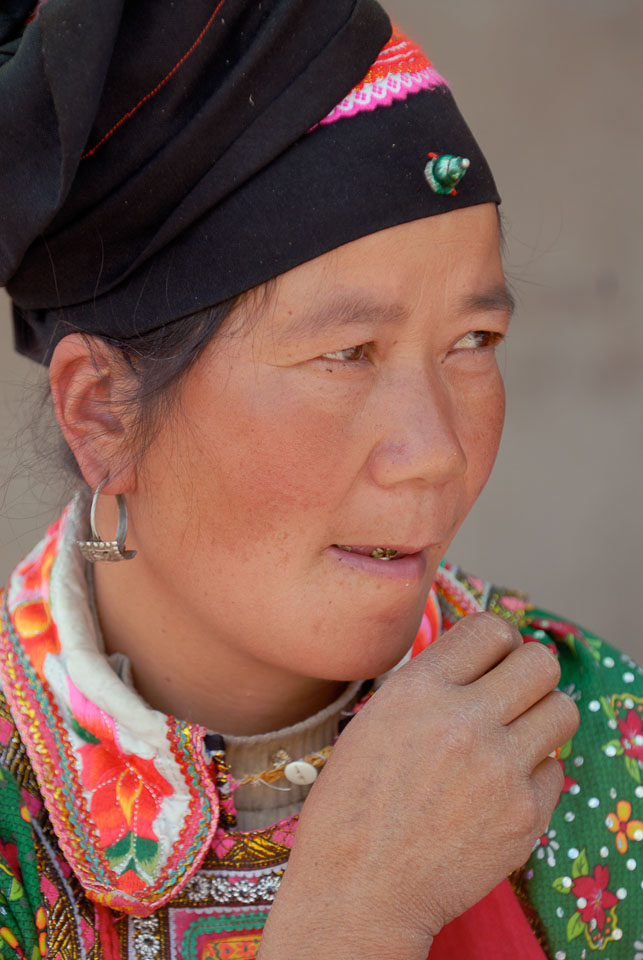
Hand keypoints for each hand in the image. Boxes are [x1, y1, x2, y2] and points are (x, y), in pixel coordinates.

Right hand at [259, 612, 579, 958]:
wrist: (360, 889)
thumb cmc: (353, 805)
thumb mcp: (375, 721)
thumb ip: (429, 687)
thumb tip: (477, 665)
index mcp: (419, 689)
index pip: (491, 628)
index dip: (498, 642)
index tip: (494, 661)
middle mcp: (464, 720)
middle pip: (541, 662)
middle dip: (530, 674)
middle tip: (512, 695)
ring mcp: (500, 768)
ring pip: (562, 711)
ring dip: (541, 719)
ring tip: (515, 739)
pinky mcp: (524, 814)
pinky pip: (555, 770)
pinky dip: (534, 775)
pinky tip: (501, 790)